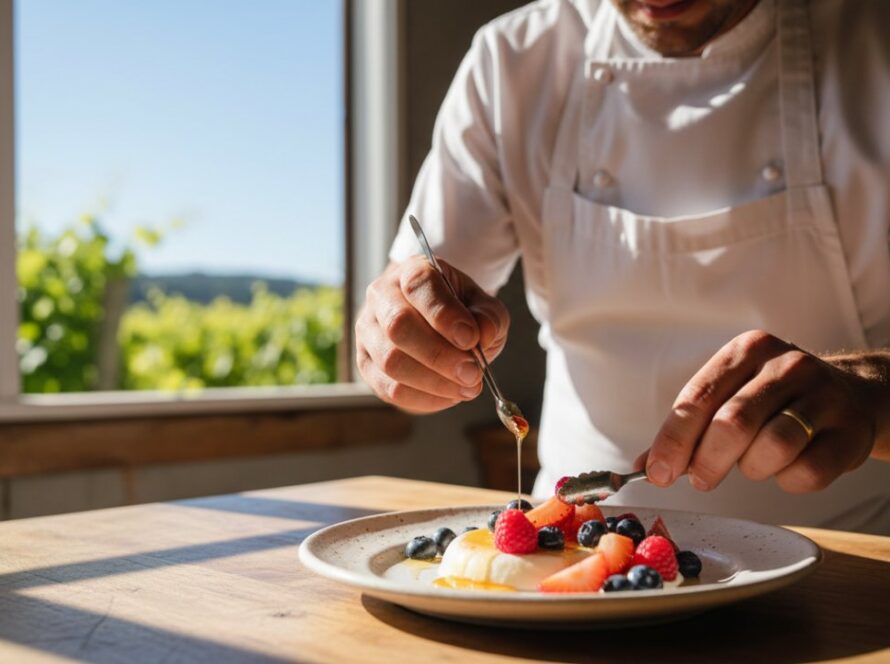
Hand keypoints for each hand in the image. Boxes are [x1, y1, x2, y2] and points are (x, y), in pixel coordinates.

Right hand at [356, 256, 509, 413]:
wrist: (439, 326)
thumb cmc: (461, 312)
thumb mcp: (484, 306)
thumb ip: (489, 317)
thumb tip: (482, 334)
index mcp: (411, 271)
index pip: (418, 285)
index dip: (444, 314)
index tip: (471, 338)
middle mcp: (381, 296)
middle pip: (398, 326)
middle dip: (439, 356)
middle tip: (472, 373)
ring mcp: (368, 331)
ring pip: (391, 362)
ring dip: (435, 382)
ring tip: (468, 387)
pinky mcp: (366, 363)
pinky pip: (390, 389)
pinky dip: (425, 398)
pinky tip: (450, 396)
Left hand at [638, 330, 882, 493]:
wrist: (853, 397)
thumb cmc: (773, 400)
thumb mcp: (730, 395)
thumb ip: (688, 427)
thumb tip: (645, 465)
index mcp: (748, 350)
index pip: (699, 396)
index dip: (674, 438)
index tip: (657, 471)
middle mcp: (787, 366)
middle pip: (733, 422)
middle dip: (707, 461)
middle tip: (700, 480)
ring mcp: (824, 396)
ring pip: (773, 447)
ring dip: (751, 469)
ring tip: (751, 465)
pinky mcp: (850, 432)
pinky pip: (808, 472)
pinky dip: (787, 481)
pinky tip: (785, 469)